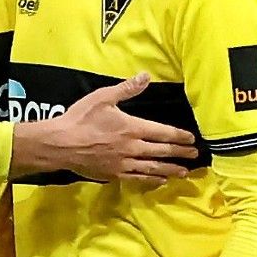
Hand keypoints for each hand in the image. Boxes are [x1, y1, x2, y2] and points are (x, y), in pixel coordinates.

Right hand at [15, 73, 198, 185]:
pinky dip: (151, 180)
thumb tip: (146, 75)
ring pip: (153, 169)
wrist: (60, 144)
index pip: (163, 133)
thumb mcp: (103, 97)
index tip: (192, 139)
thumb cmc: (80, 119)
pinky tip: (159, 181)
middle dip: (180, 154)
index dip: (179, 136)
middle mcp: (133, 148)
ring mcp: (124, 164)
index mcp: (132, 128)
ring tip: (184, 172)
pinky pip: (138, 179)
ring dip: (170, 170)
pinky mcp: (114, 175)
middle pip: (162, 152)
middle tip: (195, 156)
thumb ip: (127, 88)